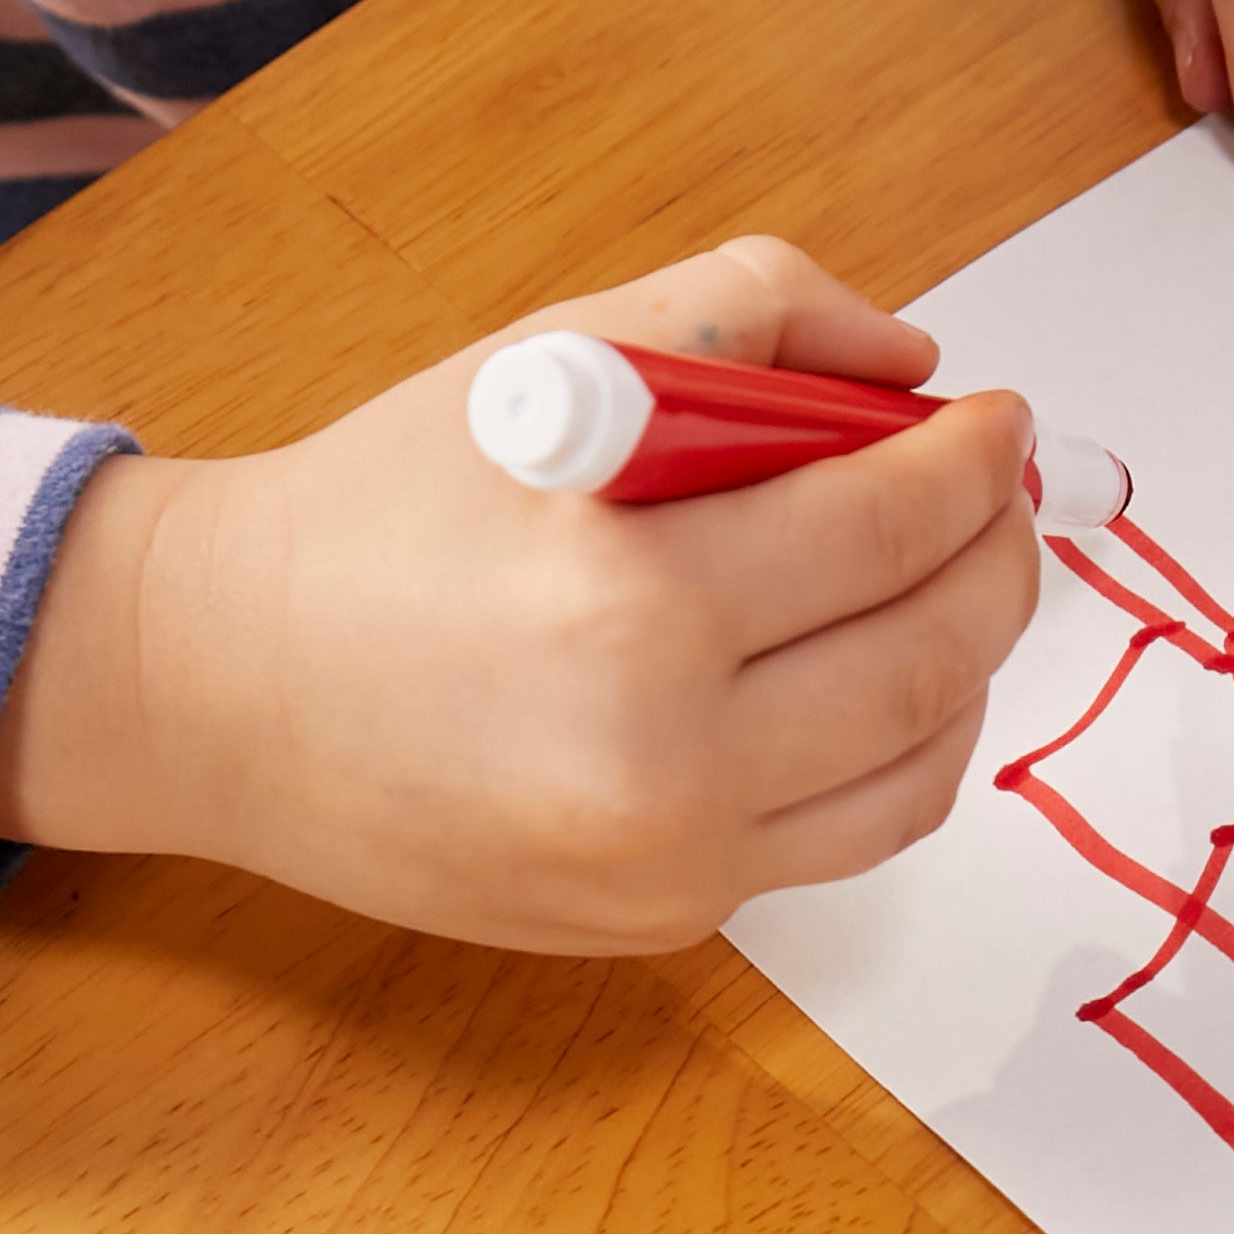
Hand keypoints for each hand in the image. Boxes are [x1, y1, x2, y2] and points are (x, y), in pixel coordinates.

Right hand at [0, 235, 1041, 952]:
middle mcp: (662, 755)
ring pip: (919, 772)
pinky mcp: (664, 919)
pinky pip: (845, 837)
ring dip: (971, 669)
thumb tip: (916, 370)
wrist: (230, 689)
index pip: (888, 522)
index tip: (1002, 422)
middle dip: (1000, 562)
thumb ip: (750, 314)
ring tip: (956, 588)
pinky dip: (901, 754)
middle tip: (1002, 501)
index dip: (977, 464)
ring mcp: (670, 862)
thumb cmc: (386, 508)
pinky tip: (886, 683)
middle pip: (930, 656)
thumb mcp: (555, 356)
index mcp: (628, 598)